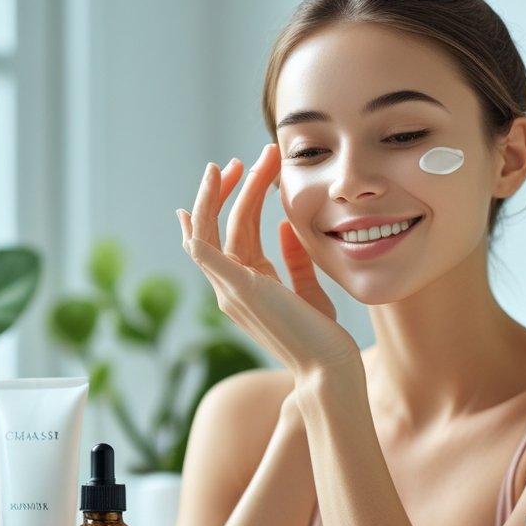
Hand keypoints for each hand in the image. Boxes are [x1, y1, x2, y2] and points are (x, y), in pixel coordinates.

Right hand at [176, 143, 358, 374]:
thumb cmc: (322, 337)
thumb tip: (285, 227)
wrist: (328, 367)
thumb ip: (296, 260)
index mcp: (247, 285)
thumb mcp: (310, 290)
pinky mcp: (238, 290)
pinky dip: (198, 223)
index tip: (237, 173)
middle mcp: (231, 287)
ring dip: (225, 192)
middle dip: (236, 187)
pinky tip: (201, 196)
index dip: (231, 202)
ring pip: (213, 229)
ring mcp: (230, 290)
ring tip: (239, 162)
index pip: (232, 234)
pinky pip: (204, 252)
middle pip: (224, 224)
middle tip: (252, 158)